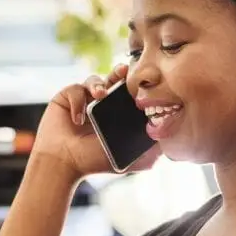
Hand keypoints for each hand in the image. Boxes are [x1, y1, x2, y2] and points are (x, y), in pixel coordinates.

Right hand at [34, 64, 159, 178]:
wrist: (64, 163)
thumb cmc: (93, 162)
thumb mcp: (128, 159)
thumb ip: (150, 152)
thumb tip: (171, 142)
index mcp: (116, 114)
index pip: (128, 94)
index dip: (135, 86)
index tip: (143, 83)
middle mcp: (100, 104)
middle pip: (113, 80)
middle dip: (119, 73)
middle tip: (124, 71)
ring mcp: (83, 99)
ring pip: (94, 80)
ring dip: (98, 84)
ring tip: (99, 95)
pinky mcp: (66, 97)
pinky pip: (75, 89)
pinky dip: (78, 101)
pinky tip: (77, 119)